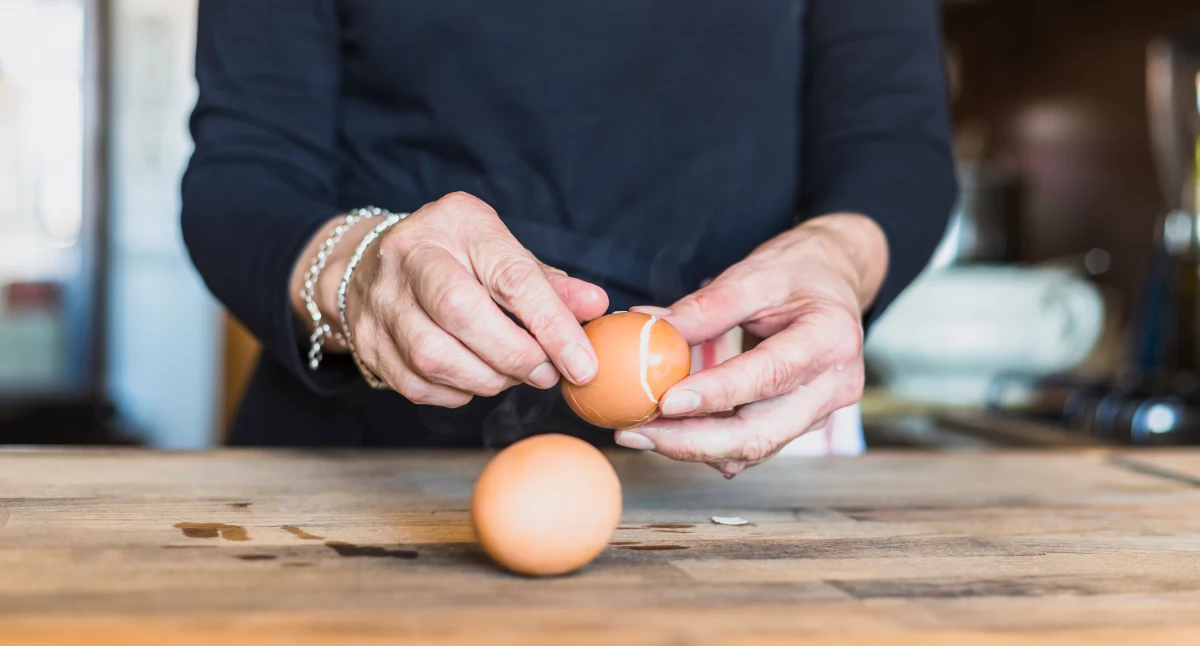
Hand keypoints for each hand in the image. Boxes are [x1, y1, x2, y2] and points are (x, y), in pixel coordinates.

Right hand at [291, 192, 607, 405]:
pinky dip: (457, 392)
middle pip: (461, 313)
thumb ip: (549, 284)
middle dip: (514, 355)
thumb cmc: (456, 257)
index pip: (511, 277)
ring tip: (512, 375)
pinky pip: (416, 384)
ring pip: (434, 356)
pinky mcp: (366, 341)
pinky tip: (475, 380)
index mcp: (457, 222)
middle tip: (545, 374)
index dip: (552, 326)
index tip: (582, 365)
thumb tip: (596, 306)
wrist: (371, 263)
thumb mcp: (503, 252)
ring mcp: (380, 299)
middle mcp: (409, 255)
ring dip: (486, 379)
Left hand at [616, 213, 887, 476]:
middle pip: (760, 434)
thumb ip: (706, 306)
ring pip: (752, 449)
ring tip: (637, 432)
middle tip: (635, 432)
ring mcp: (818, 413)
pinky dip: (706, 444)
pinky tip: (665, 433)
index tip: (665, 401)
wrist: (834, 283)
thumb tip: (649, 328)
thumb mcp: (754, 274)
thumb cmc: (797, 273)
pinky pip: (750, 446)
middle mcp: (833, 387)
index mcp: (830, 339)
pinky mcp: (798, 425)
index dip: (715, 395)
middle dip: (691, 442)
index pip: (768, 375)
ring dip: (690, 448)